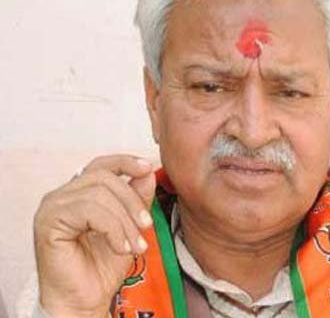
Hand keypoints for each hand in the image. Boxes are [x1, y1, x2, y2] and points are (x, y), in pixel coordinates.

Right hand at [33, 155, 156, 317]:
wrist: (86, 299)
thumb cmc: (103, 266)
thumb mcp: (129, 225)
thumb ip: (137, 198)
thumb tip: (147, 172)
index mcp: (79, 192)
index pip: (102, 164)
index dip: (126, 162)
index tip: (148, 168)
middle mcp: (62, 195)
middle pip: (105, 178)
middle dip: (132, 201)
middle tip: (146, 227)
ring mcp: (53, 207)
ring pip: (99, 194)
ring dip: (125, 221)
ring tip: (134, 245)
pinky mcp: (49, 222)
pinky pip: (90, 211)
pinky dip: (113, 229)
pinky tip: (120, 247)